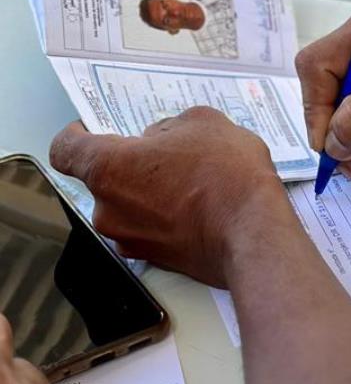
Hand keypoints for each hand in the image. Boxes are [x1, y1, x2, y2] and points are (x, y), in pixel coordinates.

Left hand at [50, 109, 288, 287]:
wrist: (253, 231)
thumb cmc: (225, 175)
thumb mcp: (203, 123)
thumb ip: (170, 127)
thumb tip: (162, 140)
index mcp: (108, 168)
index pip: (64, 150)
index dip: (76, 135)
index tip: (92, 129)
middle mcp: (107, 209)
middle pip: (104, 178)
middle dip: (132, 164)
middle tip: (170, 154)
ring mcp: (128, 239)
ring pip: (128, 205)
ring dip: (150, 192)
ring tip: (194, 181)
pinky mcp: (153, 260)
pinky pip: (148, 229)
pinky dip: (165, 217)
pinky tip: (199, 206)